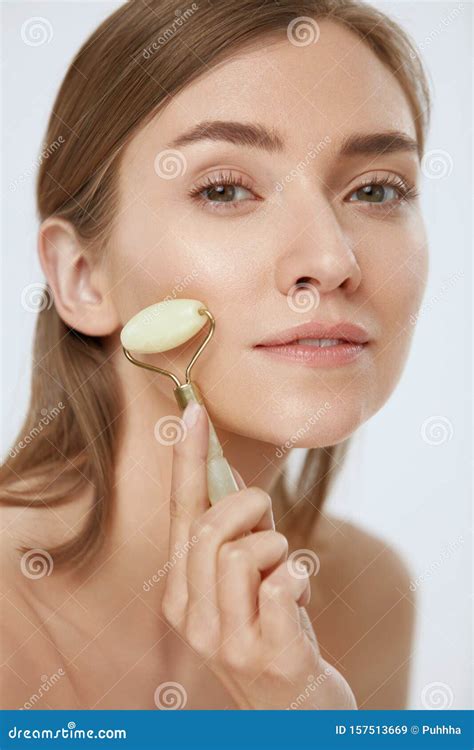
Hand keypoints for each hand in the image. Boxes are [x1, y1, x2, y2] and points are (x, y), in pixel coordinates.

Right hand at [161, 401, 356, 709]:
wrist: (294, 712)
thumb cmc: (271, 631)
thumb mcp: (244, 580)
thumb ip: (235, 534)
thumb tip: (234, 476)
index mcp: (180, 592)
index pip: (181, 512)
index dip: (189, 458)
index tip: (193, 410)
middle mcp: (191, 618)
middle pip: (212, 528)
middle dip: (252, 508)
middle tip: (272, 525)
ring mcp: (227, 643)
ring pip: (243, 553)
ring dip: (279, 549)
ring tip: (286, 575)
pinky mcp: (270, 659)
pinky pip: (282, 586)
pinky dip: (300, 576)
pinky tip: (300, 598)